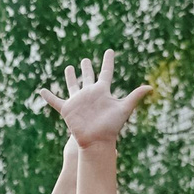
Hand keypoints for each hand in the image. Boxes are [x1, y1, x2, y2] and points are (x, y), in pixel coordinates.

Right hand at [35, 50, 150, 148]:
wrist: (97, 141)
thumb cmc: (111, 126)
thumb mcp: (124, 108)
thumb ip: (135, 96)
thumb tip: (151, 87)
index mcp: (103, 91)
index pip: (106, 72)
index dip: (108, 62)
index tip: (110, 51)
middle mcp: (90, 94)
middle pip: (88, 77)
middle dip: (87, 68)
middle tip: (86, 60)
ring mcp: (78, 101)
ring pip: (73, 85)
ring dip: (71, 77)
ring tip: (69, 68)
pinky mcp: (68, 110)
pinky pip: (56, 102)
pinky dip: (48, 97)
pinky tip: (42, 90)